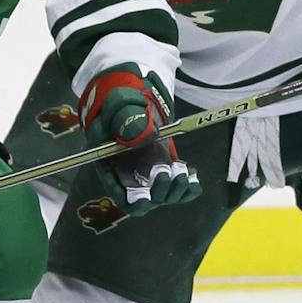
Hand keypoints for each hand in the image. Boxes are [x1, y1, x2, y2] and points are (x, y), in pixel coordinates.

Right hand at [79, 63, 198, 211]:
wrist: (136, 100)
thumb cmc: (121, 102)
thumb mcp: (119, 104)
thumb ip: (125, 117)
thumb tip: (140, 134)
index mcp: (109, 165)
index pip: (118, 193)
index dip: (131, 199)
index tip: (144, 195)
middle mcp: (127, 176)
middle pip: (141, 202)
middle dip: (157, 193)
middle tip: (167, 171)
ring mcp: (148, 176)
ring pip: (161, 197)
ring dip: (174, 190)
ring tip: (181, 170)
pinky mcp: (165, 172)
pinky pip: (178, 191)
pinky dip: (188, 189)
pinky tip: (192, 176)